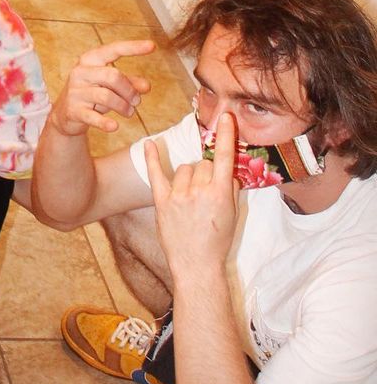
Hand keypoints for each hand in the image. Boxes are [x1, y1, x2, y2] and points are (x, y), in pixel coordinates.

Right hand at [50, 38, 154, 136]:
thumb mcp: (110, 86)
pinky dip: (105, 123)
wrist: (65, 114)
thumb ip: (128, 83)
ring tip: (130, 112)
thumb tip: (147, 86)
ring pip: (106, 96)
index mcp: (90, 60)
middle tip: (137, 101)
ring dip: (123, 106)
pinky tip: (114, 126)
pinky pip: (93, 117)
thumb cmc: (91, 94)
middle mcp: (81, 72)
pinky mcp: (73, 110)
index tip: (152, 46)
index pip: (113, 50)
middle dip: (129, 90)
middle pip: (113, 76)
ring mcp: (76, 91)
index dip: (133, 47)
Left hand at [146, 112, 239, 280]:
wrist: (196, 267)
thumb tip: (229, 174)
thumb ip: (231, 192)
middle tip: (207, 194)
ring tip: (191, 198)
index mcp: (221, 195)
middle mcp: (200, 191)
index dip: (226, 135)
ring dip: (189, 177)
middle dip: (207, 173)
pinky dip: (152, 158)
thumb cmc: (217, 244)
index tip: (225, 116)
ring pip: (185, 168)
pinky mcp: (162, 201)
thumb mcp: (232, 217)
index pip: (225, 158)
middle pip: (204, 164)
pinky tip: (149, 144)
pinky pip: (156, 173)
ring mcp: (180, 195)